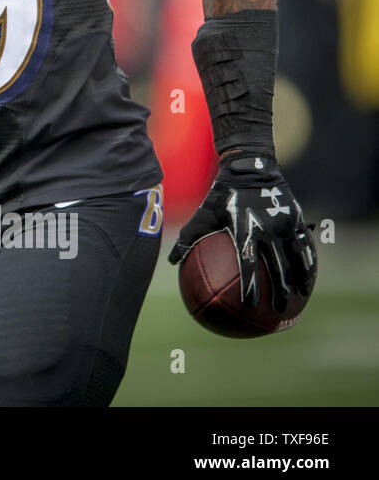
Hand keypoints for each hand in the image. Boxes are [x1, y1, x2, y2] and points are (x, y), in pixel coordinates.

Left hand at [168, 155, 316, 310]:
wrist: (249, 167)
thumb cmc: (222, 195)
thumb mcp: (203, 214)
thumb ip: (188, 238)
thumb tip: (171, 262)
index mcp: (244, 230)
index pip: (247, 265)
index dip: (248, 287)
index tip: (248, 306)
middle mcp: (267, 230)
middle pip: (277, 269)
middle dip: (278, 293)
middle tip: (276, 312)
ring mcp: (284, 225)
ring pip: (296, 259)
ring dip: (299, 280)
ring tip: (300, 297)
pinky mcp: (296, 219)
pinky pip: (305, 245)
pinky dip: (308, 261)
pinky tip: (309, 275)